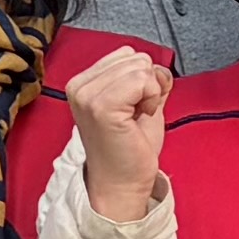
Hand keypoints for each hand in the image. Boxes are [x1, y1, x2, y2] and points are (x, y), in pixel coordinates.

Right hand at [64, 42, 173, 220]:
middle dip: (147, 85)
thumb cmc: (128, 149)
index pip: (127, 54)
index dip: (141, 79)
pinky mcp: (101, 107)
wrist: (121, 183)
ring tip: (135, 119)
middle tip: (135, 115)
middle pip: (136, 58)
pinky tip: (140, 118)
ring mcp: (88, 96)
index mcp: (82, 82)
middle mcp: (79, 86)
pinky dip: (151, 98)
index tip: (132, 107)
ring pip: (141, 67)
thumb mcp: (139, 104)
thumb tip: (160, 67)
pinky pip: (143, 80)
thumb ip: (147, 80)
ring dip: (150, 93)